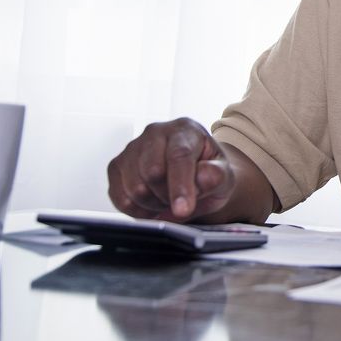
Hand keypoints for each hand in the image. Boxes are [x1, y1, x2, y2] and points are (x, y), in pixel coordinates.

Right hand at [107, 118, 236, 221]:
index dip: (180, 185)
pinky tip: (154, 205)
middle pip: (152, 173)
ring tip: (170, 200)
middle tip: (184, 201)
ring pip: (135, 188)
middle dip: (169, 197)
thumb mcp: (224, 175)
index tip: (183, 209)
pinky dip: (139, 211)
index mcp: (184, 129)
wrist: (194, 174)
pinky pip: (121, 198)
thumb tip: (203, 179)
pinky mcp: (115, 167)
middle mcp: (154, 133)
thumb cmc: (208, 172)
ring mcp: (131, 148)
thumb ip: (217, 176)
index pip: (178, 156)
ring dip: (155, 205)